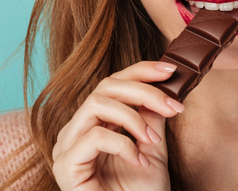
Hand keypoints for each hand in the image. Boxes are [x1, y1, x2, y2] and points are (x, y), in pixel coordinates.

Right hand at [51, 61, 184, 190]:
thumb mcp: (152, 148)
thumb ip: (151, 116)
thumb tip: (163, 83)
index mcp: (92, 123)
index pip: (112, 83)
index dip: (140, 72)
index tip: (170, 71)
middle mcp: (74, 131)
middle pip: (105, 87)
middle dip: (143, 91)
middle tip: (173, 108)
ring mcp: (66, 147)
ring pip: (97, 104)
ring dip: (133, 117)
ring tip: (152, 141)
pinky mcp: (64, 165)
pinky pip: (94, 135)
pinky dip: (123, 144)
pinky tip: (138, 162)